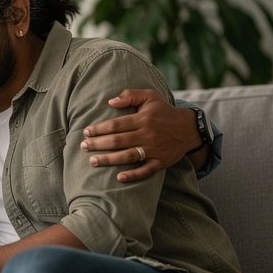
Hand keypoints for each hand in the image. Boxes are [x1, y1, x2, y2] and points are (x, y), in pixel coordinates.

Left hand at [79, 89, 199, 182]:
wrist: (189, 128)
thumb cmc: (164, 112)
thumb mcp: (150, 97)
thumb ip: (130, 95)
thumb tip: (110, 101)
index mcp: (143, 119)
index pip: (116, 125)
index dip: (99, 129)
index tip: (86, 132)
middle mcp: (148, 135)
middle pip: (118, 141)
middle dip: (98, 144)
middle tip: (83, 146)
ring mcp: (154, 150)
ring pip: (128, 156)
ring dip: (109, 160)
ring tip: (93, 161)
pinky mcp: (161, 162)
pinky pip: (146, 170)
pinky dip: (133, 175)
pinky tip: (119, 178)